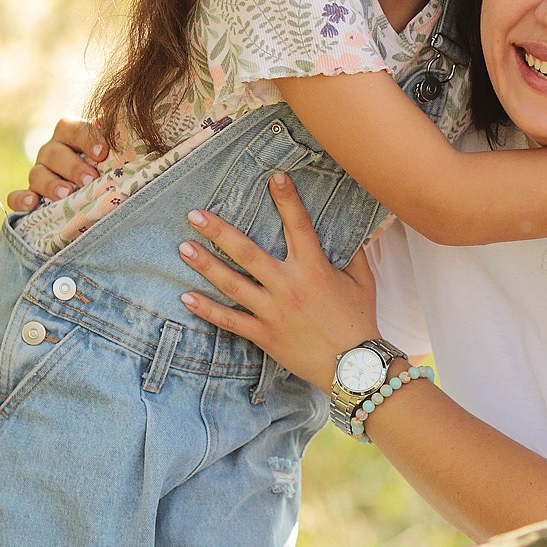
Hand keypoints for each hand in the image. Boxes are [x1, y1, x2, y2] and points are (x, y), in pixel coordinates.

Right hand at [7, 117, 108, 211]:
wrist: (96, 181)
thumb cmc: (107, 158)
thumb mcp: (113, 141)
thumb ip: (114, 125)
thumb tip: (108, 101)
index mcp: (70, 133)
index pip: (72, 129)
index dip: (86, 138)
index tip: (102, 153)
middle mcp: (52, 150)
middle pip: (54, 154)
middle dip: (73, 167)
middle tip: (90, 179)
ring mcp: (40, 172)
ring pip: (37, 174)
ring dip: (51, 185)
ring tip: (66, 194)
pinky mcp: (32, 194)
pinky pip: (16, 196)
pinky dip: (21, 200)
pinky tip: (32, 203)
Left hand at [176, 172, 380, 384]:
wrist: (354, 368)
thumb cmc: (359, 321)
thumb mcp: (363, 282)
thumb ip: (355, 253)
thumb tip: (361, 226)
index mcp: (314, 269)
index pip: (298, 226)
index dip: (287, 200)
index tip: (273, 177)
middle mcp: (288, 286)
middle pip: (247, 253)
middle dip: (218, 232)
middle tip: (195, 216)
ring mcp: (273, 312)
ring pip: (232, 284)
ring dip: (205, 265)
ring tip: (184, 248)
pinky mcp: (264, 335)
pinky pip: (230, 321)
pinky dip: (207, 309)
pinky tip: (187, 297)